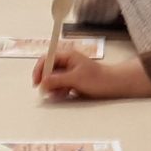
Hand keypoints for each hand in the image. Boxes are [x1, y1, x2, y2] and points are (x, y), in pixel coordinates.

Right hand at [34, 47, 150, 101]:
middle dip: (46, 80)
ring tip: (59, 93)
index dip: (40, 70)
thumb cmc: (99, 78)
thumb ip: (58, 79)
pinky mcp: (72, 81)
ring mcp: (69, 72)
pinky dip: (59, 91)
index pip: (46, 59)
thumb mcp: (76, 78)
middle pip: (48, 69)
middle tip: (47, 91)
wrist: (113, 85)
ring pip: (53, 79)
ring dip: (53, 87)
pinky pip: (59, 85)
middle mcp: (67, 62)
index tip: (37, 81)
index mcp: (67, 56)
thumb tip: (43, 82)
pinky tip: (64, 94)